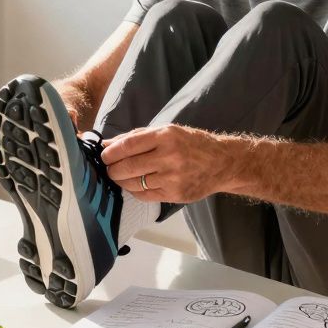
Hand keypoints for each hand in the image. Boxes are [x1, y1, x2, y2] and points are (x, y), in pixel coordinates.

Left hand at [100, 124, 233, 203]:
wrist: (222, 163)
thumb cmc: (192, 144)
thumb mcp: (167, 131)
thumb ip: (137, 137)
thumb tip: (108, 144)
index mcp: (166, 137)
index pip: (128, 146)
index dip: (111, 152)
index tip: (104, 155)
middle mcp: (169, 157)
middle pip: (128, 167)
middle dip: (112, 168)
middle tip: (109, 167)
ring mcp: (172, 178)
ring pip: (134, 183)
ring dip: (121, 181)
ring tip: (120, 176)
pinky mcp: (174, 195)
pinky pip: (145, 195)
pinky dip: (134, 190)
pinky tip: (135, 184)